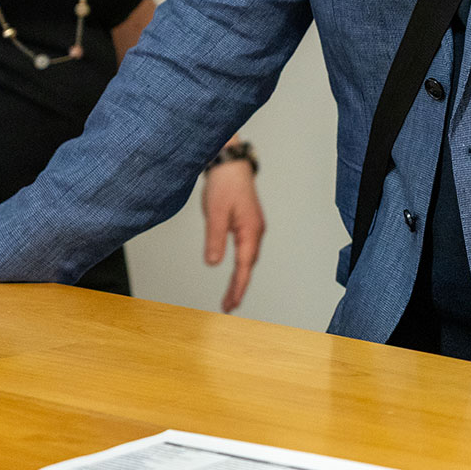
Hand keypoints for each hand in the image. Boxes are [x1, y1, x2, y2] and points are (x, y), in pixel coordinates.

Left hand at [201, 157, 264, 312]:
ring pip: (248, 257)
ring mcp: (254, 225)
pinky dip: (241, 263)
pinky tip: (236, 269)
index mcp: (251, 230)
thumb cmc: (224, 184)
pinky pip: (246, 249)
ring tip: (231, 295)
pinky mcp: (248, 221)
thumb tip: (214, 264)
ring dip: (241, 276)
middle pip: (249, 265)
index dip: (237, 287)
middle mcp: (256, 230)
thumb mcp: (215, 213)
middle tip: (229, 306)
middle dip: (239, 287)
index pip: (244, 266)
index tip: (231, 305)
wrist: (231, 162)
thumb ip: (215, 239)